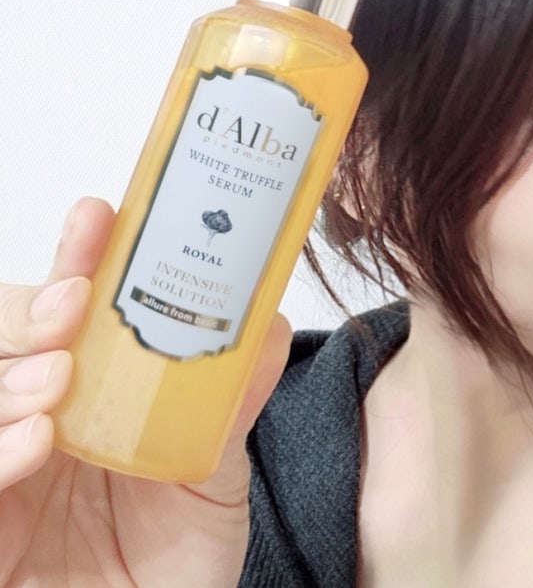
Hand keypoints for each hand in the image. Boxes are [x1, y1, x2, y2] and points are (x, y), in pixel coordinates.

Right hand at [0, 198, 291, 587]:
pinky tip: (38, 437)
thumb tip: (269, 325)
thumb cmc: (178, 552)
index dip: (79, 258)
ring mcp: (8, 464)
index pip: (71, 310)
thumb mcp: (214, 467)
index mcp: (92, 389)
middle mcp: (38, 414)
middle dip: (30, 306)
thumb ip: (233, 400)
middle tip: (73, 298)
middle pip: (9, 334)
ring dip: (11, 369)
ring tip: (57, 375)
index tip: (99, 217)